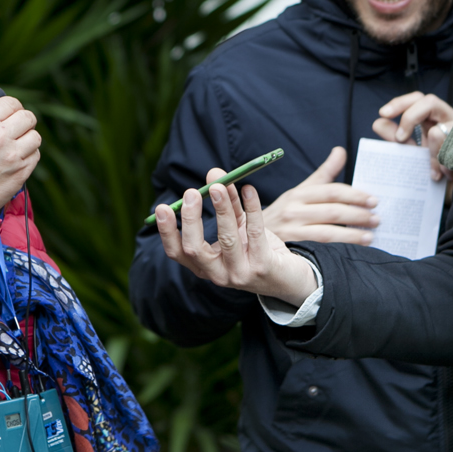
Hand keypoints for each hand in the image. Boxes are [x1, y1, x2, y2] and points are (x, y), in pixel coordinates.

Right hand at [0, 96, 40, 209]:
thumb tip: (9, 111)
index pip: (11, 102)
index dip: (13, 108)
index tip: (12, 114)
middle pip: (28, 117)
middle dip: (24, 122)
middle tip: (18, 129)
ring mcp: (13, 154)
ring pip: (35, 136)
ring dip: (28, 140)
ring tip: (15, 147)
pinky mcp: (22, 171)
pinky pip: (35, 155)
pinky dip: (28, 156)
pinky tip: (15, 161)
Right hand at [155, 174, 319, 305]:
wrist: (290, 278)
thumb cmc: (257, 249)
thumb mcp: (239, 226)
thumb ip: (226, 203)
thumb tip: (214, 174)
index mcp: (205, 266)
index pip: (177, 252)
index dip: (167, 231)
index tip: (162, 207)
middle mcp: (218, 274)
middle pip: (195, 249)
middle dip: (191, 219)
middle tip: (192, 192)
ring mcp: (240, 274)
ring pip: (226, 239)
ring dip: (222, 209)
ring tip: (220, 185)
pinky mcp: (263, 268)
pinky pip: (255, 234)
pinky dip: (252, 209)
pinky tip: (249, 190)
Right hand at [263, 147, 378, 243]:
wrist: (254, 236)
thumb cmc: (284, 213)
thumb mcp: (301, 190)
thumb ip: (324, 173)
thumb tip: (340, 150)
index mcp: (299, 193)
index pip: (331, 191)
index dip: (354, 195)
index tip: (373, 200)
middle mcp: (294, 209)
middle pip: (332, 211)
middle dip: (358, 214)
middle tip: (376, 218)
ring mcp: (293, 229)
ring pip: (328, 231)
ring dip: (352, 234)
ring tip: (370, 235)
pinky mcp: (292, 245)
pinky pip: (319, 246)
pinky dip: (338, 246)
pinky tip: (353, 248)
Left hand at [372, 91, 452, 180]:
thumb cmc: (436, 168)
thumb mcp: (412, 152)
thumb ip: (396, 137)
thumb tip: (378, 122)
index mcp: (434, 117)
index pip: (417, 99)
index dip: (400, 103)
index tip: (383, 114)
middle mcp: (449, 118)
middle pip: (429, 101)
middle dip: (409, 117)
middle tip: (399, 139)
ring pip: (438, 131)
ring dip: (430, 151)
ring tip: (432, 170)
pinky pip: (449, 150)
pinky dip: (442, 163)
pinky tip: (443, 174)